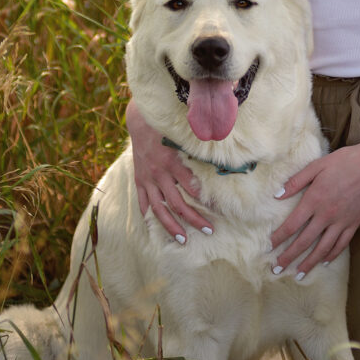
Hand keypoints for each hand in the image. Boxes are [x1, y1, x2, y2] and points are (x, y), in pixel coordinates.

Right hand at [127, 99, 213, 242]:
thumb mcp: (183, 137)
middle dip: (194, 219)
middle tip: (209, 230)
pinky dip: (149, 215)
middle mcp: (159, 174)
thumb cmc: (167, 127)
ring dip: (172, 226)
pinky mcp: (139, 179)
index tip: (220, 211)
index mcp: (172, 162)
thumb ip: (198, 151)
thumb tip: (219, 161)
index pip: (192, 188)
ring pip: (160, 209)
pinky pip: (143, 201)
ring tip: (183, 240)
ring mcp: (148, 179)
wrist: (140, 120)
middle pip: (178, 204)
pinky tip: (156, 227)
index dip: (207, 201)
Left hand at [269, 143, 359, 275]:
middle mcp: (326, 215)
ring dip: (309, 262)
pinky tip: (324, 262)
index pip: (292, 224)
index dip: (279, 237)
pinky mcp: (354, 224)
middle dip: (289, 256)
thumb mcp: (316, 165)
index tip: (269, 246)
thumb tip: (277, 195)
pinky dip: (331, 255)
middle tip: (277, 269)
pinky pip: (341, 244)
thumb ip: (296, 181)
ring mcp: (341, 222)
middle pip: (304, 241)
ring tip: (298, 274)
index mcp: (314, 200)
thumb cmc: (344, 161)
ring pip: (322, 248)